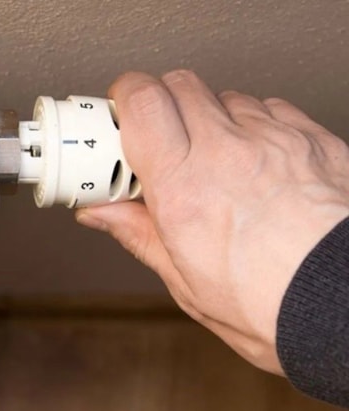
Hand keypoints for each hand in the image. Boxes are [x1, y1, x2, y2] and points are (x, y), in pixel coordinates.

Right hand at [76, 70, 348, 374]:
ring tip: (210, 160)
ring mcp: (276, 140)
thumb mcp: (186, 282)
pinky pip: (272, 109)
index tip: (113, 127)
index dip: (121, 100)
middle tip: (156, 143)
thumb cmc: (278, 309)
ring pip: (225, 96)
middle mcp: (228, 153)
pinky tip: (254, 161)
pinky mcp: (314, 140)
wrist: (348, 311)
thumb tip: (101, 213)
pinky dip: (254, 125)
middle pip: (178, 85)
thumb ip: (138, 234)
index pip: (140, 102)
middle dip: (159, 105)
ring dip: (208, 119)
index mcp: (185, 189)